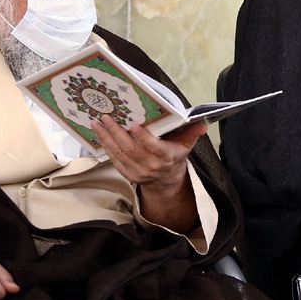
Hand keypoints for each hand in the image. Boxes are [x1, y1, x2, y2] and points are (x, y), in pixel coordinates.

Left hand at [91, 115, 205, 232]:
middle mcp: (151, 166)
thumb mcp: (186, 145)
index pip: (154, 147)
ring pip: (119, 154)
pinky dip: (106, 147)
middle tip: (107, 117)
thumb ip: (192, 133)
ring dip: (106, 138)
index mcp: (167, 157)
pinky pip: (115, 160)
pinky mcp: (128, 174)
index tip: (133, 125)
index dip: (143, 137)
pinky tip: (99, 135)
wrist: (166, 181)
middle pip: (131, 149)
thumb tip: (203, 123)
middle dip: (117, 132)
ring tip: (97, 123)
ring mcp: (138, 172)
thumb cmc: (174, 157)